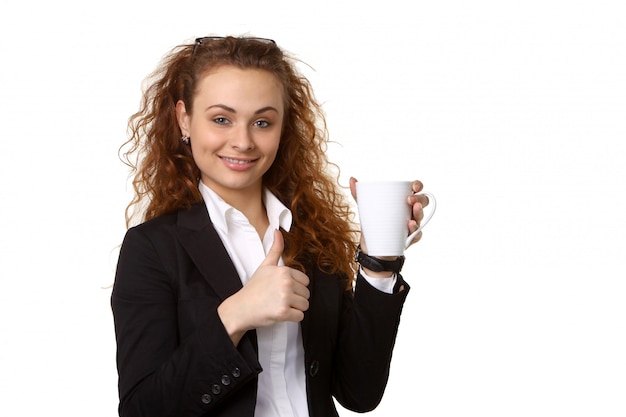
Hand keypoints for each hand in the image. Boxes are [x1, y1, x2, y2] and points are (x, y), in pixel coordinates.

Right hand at [218, 230, 309, 344]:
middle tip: (279, 299)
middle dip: (295, 299)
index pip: (305, 281)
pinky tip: (279, 313)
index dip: (295, 287)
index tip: (281, 289)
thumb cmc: (253, 289)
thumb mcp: (265, 266)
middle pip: (306, 294)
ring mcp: (285, 298)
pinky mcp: (283, 312)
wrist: (240, 308)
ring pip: (305, 305)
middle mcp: (286, 283)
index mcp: (284, 271)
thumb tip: (278, 231)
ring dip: (294, 309)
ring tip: (279, 305)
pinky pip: (300, 316)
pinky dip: (291, 318)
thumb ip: (275, 249)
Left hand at [349, 177, 429, 251]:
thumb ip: (359, 194)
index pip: (415, 190)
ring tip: (411, 216)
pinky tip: (409, 228)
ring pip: (421, 218)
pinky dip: (414, 232)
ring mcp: (411, 225)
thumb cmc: (373, 223)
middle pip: (423, 202)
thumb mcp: (365, 208)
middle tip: (409, 200)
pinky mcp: (409, 238)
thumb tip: (351, 179)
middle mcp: (410, 212)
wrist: (371, 247)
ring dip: (419, 215)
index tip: (413, 187)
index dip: (418, 186)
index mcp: (403, 201)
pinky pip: (416, 235)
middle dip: (420, 200)